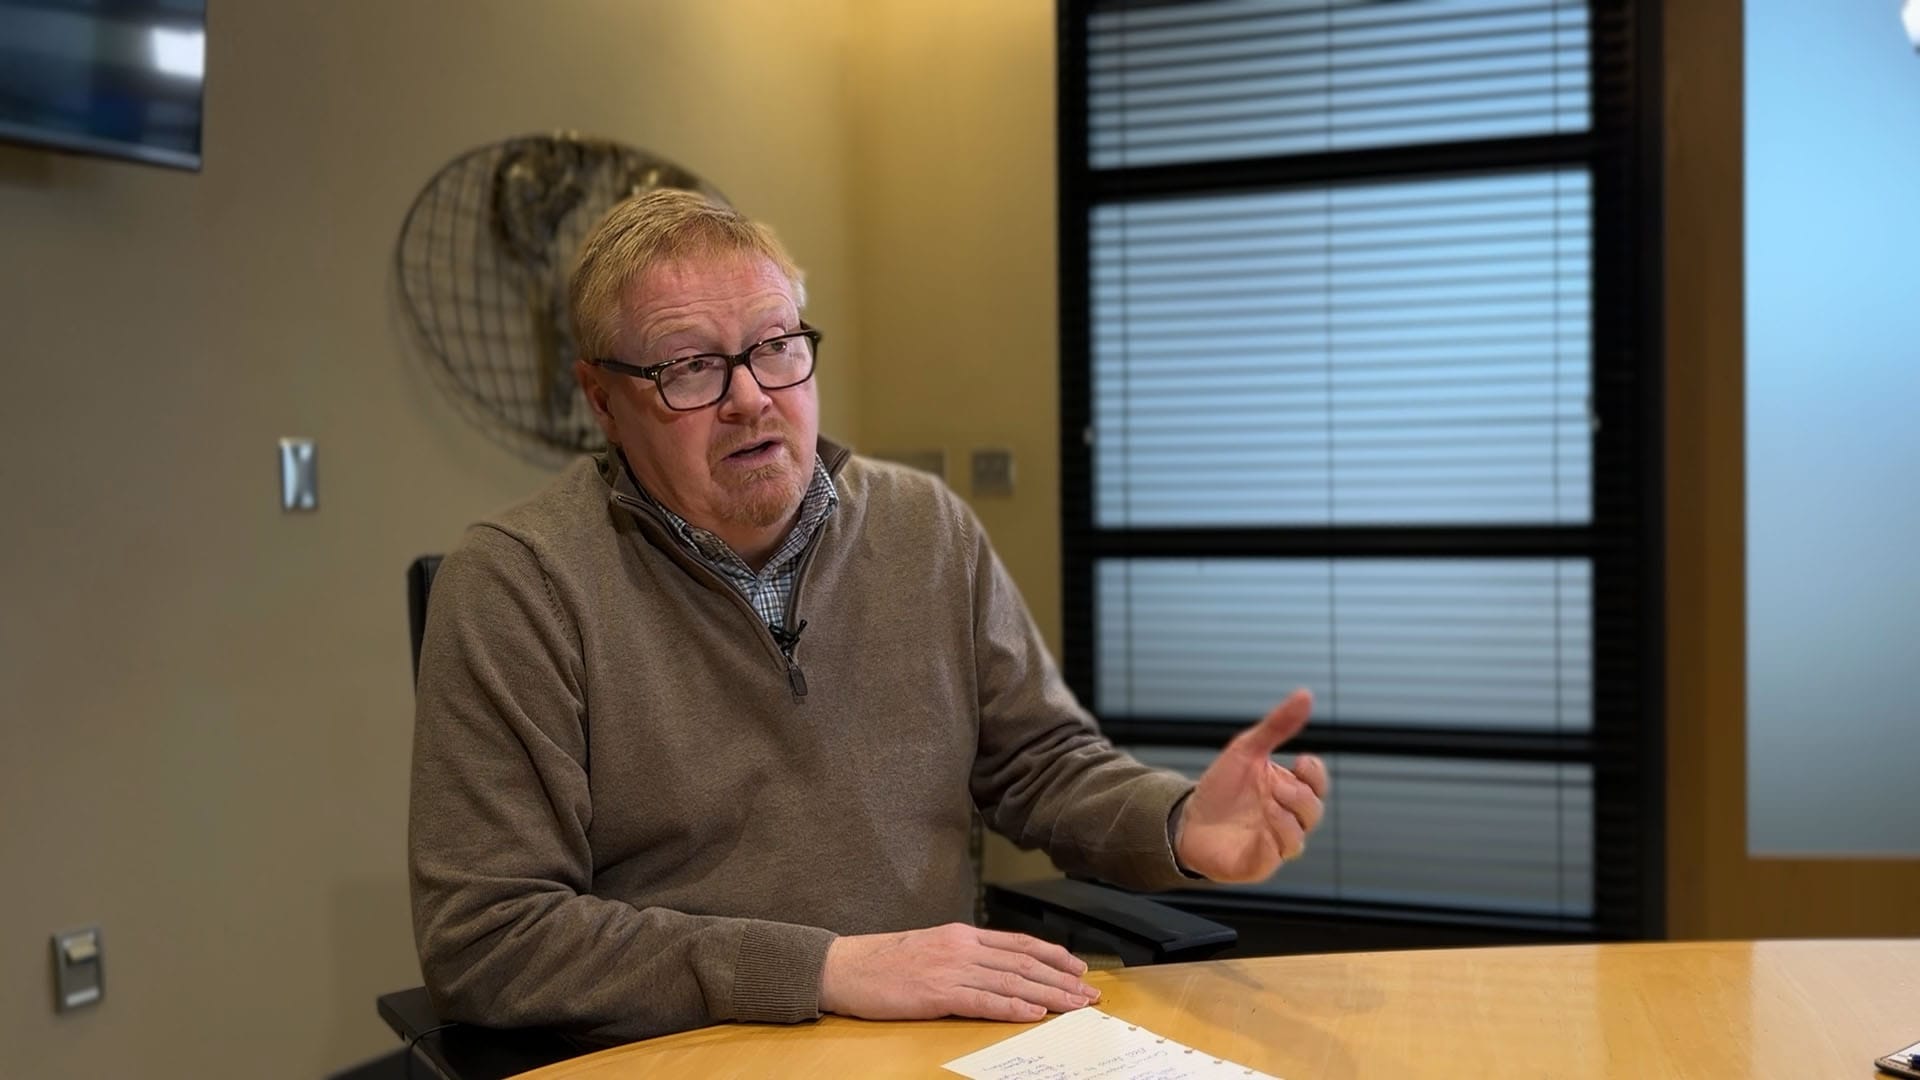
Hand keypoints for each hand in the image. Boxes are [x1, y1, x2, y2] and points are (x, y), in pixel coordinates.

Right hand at [818, 923, 1100, 1021]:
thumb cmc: (883, 963)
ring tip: (1074, 1007)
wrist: (844, 967)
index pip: (1019, 944)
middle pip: (1024, 963)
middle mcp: (962, 947)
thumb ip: (963, 956)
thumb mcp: (930, 948)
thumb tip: (996, 970)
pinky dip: (1012, 1008)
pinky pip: (983, 1001)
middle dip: (1062, 980)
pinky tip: (1033, 1014)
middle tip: (1090, 995)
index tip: (1079, 969)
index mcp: (962, 935)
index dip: (1053, 956)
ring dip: (1048, 996)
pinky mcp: (936, 992)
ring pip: (1011, 982)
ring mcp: (950, 969)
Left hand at [1173, 689, 1328, 882]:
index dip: (1315, 773)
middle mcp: (1287, 819)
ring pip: (1297, 839)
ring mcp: (1273, 843)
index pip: (1317, 783)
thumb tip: (1305, 694)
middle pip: (1313, 811)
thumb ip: (1276, 726)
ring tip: (1267, 802)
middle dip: (1299, 795)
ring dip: (1286, 820)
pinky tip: (1261, 829)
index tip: (1300, 761)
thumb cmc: (1222, 788)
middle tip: (1275, 783)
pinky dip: (1271, 844)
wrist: (1185, 819)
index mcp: (1289, 791)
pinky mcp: (1256, 864)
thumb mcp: (1246, 750)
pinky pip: (1273, 858)